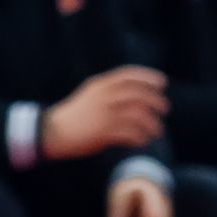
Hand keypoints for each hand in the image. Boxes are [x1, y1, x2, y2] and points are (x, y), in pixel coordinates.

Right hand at [44, 65, 167, 158]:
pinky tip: (142, 141)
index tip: (162, 83)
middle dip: (156, 100)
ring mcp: (103, 114)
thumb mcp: (90, 95)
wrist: (52, 131)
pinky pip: (130, 133)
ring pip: (138, 115)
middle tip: (165, 109)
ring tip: (156, 131)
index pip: (129, 75)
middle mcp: (103, 97)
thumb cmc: (75, 114)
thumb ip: (110, 91)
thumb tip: (138, 93)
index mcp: (100, 85)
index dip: (148, 77)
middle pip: (138, 94)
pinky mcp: (102, 132)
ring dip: (152, 124)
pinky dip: (140, 138)